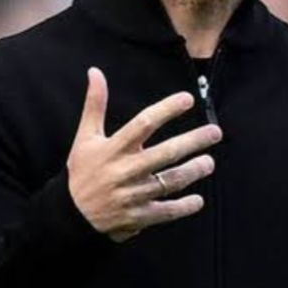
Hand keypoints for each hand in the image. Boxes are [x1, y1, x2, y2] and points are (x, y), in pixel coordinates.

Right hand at [66, 67, 221, 241]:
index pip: (144, 123)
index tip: (188, 99)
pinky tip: (198, 200)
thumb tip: (95, 71)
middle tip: (215, 132)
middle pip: (166, 153)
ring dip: (194, 171)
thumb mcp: (85, 136)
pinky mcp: (139, 215)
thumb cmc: (81, 170)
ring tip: (209, 162)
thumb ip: (95, 104)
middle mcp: (126, 170)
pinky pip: (167, 211)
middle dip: (193, 141)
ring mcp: (134, 194)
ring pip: (171, 181)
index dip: (167, 109)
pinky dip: (184, 206)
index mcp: (114, 149)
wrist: (72, 213)